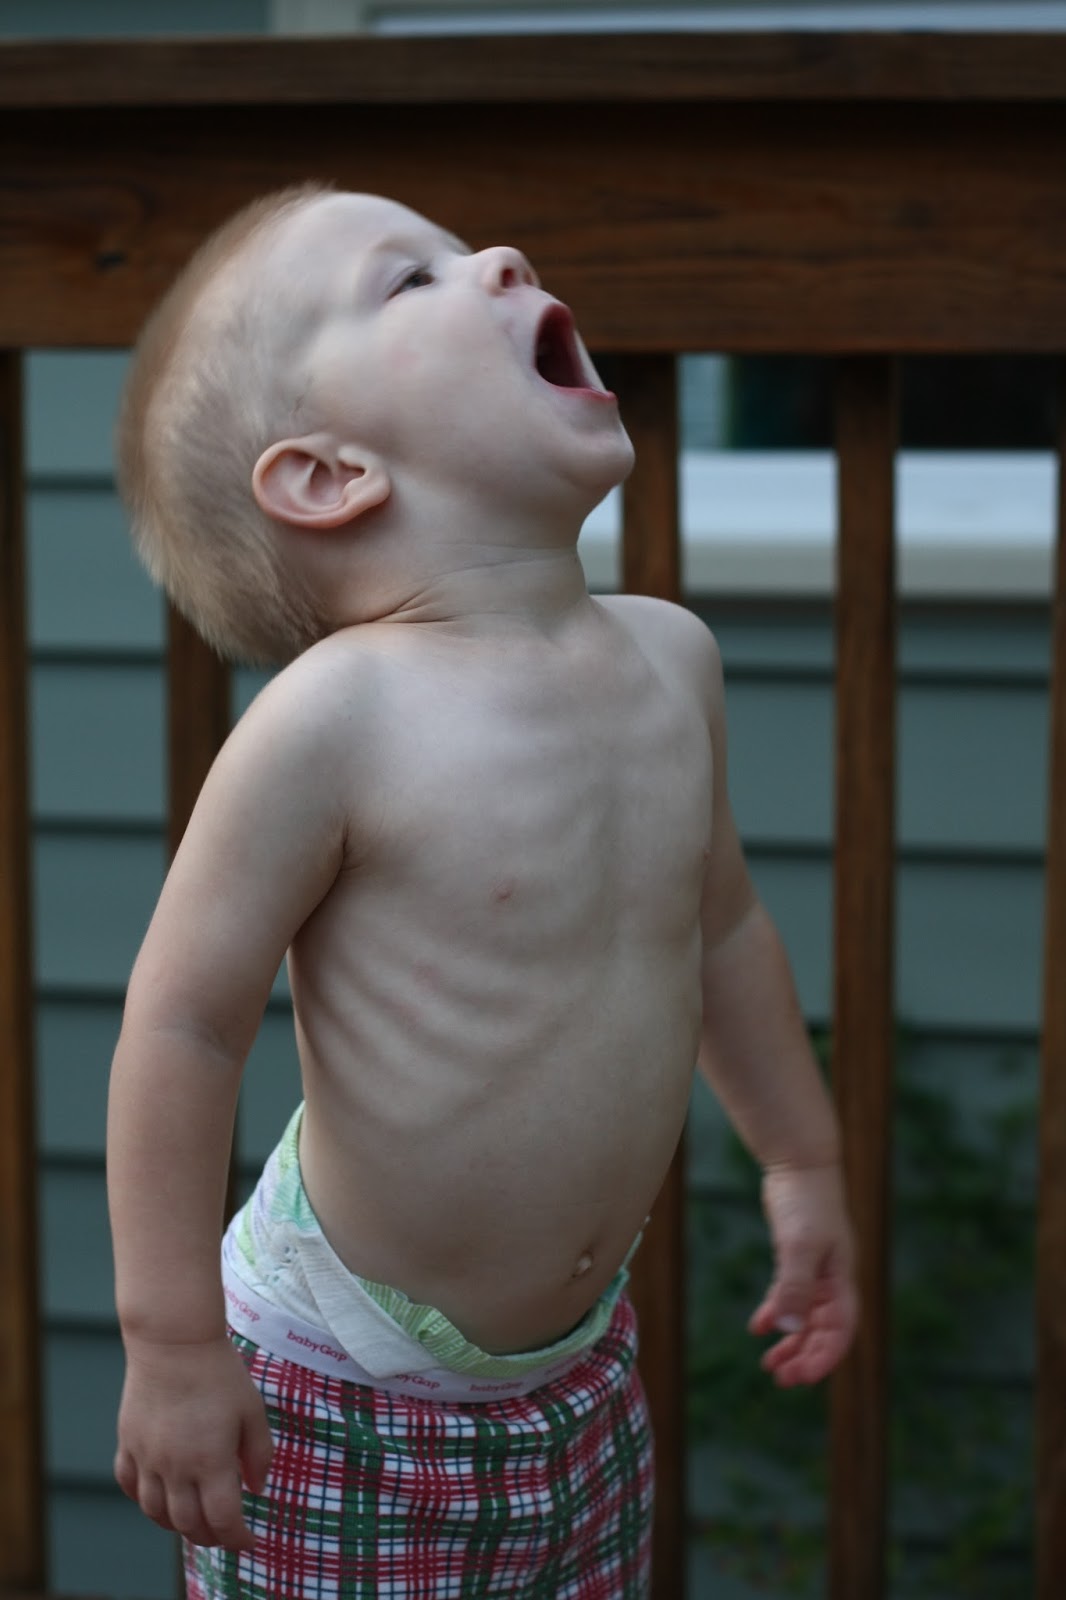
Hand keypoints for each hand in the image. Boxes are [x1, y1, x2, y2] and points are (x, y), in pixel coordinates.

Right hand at [114, 1333, 273, 1549]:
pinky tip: (159, 1497)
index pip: (222, 1520)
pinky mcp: (128, 1443)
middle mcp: (174, 1467)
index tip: (249, 1541)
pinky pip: (130, 1486)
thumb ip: (259, 1454)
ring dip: (176, 1525)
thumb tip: (256, 1489)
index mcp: (210, 1462)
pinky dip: (145, 1501)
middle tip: (225, 1533)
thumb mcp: (252, 1410)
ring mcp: (147, 1458)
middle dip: (210, 1537)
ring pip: (156, 1512)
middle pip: (188, 1525)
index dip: (237, 1539)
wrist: (173, 1341)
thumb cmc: (219, 1373)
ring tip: (194, 1521)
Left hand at [748, 1161, 857, 1386]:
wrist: (799, 1162)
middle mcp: (832, 1280)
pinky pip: (789, 1296)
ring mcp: (815, 1269)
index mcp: (841, 1281)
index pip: (840, 1333)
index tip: (800, 1377)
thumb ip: (794, 1287)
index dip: (823, 1358)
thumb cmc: (806, 1202)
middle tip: (780, 1379)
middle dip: (804, 1357)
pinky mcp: (796, 1257)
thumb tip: (789, 1330)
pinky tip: (759, 1327)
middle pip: (823, 1331)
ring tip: (769, 1364)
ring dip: (791, 1342)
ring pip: (806, 1318)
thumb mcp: (799, 1246)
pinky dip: (776, 1313)